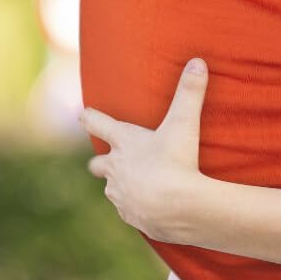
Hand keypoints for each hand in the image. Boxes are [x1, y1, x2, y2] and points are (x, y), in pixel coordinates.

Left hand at [82, 58, 208, 241]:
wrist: (178, 208)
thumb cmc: (177, 161)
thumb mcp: (184, 122)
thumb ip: (190, 91)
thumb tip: (198, 61)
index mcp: (123, 142)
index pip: (95, 123)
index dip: (89, 117)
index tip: (83, 114)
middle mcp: (115, 169)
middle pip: (96, 164)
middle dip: (99, 162)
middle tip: (105, 160)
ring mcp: (121, 196)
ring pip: (112, 190)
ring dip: (121, 185)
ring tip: (139, 185)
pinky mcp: (132, 218)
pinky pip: (129, 212)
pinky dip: (137, 207)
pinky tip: (153, 207)